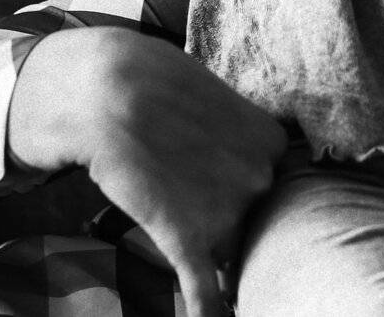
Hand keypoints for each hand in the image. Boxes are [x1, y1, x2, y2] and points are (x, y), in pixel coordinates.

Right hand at [8, 28, 286, 316]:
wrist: (109, 93)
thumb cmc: (160, 88)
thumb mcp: (218, 102)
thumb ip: (237, 138)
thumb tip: (237, 164)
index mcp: (273, 143)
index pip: (273, 185)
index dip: (246, 187)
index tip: (223, 179)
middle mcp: (260, 179)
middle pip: (256, 220)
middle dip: (231, 217)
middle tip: (198, 197)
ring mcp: (226, 213)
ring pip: (231, 252)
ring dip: (217, 253)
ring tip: (190, 227)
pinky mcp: (186, 240)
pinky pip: (206, 293)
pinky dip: (210, 312)